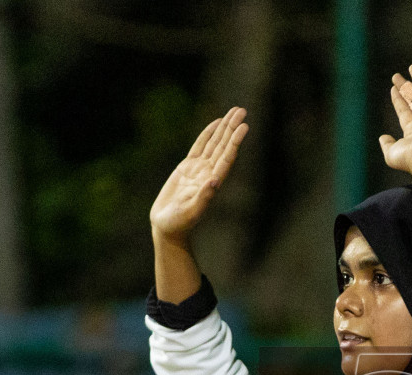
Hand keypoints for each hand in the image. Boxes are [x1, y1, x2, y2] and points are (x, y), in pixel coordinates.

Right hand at [150, 107, 248, 241]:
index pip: (226, 158)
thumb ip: (203, 198)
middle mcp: (209, 173)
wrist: (167, 227)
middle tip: (242, 110)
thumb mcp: (191, 212)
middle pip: (223, 146)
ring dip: (224, 128)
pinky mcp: (187, 168)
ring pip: (214, 144)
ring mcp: (199, 170)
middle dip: (232, 128)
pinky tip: (216, 123)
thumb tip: (214, 182)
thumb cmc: (179, 224)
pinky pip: (199, 146)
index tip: (244, 126)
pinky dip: (208, 134)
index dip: (235, 141)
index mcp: (212, 182)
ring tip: (234, 112)